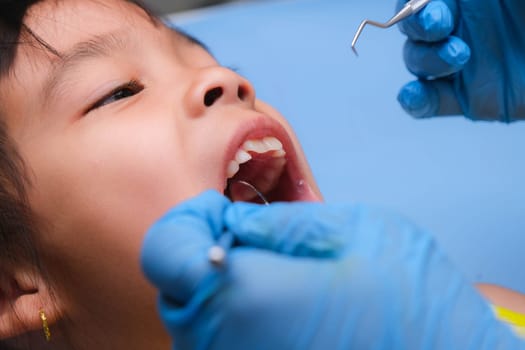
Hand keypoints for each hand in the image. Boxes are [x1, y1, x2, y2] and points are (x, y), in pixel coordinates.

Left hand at [141, 191, 522, 348]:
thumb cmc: (409, 302)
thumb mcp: (349, 231)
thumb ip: (275, 222)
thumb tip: (231, 220)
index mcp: (244, 293)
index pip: (168, 249)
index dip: (193, 220)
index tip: (225, 212)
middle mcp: (224, 342)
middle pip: (176, 283)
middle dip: (202, 249)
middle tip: (252, 238)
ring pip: (192, 317)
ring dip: (215, 285)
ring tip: (270, 271)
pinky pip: (214, 344)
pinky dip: (228, 317)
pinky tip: (272, 305)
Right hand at [396, 0, 524, 121]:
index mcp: (471, 0)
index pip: (423, 0)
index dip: (416, 4)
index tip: (432, 10)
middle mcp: (461, 28)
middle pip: (414, 28)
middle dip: (417, 27)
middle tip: (437, 27)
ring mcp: (460, 65)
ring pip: (418, 62)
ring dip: (427, 60)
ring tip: (458, 57)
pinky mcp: (466, 98)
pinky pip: (429, 102)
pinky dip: (415, 101)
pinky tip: (413, 97)